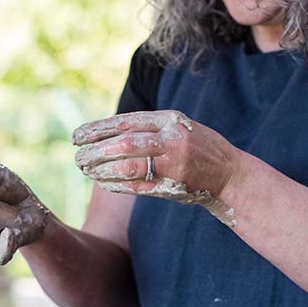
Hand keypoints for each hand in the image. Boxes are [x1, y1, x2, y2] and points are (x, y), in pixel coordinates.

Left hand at [72, 110, 239, 226]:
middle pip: (124, 144)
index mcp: (170, 120)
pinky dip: (118, 184)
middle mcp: (172, 139)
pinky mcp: (174, 186)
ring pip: (129, 166)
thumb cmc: (198, 148)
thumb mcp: (177, 127)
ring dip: (103, 170)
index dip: (98, 129)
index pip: (125, 122)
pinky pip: (138, 186)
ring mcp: (174, 164)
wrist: (230, 174)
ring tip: (87, 171)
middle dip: (96, 151)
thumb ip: (149, 128)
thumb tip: (106, 133)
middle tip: (77, 158)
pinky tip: (104, 182)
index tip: (77, 136)